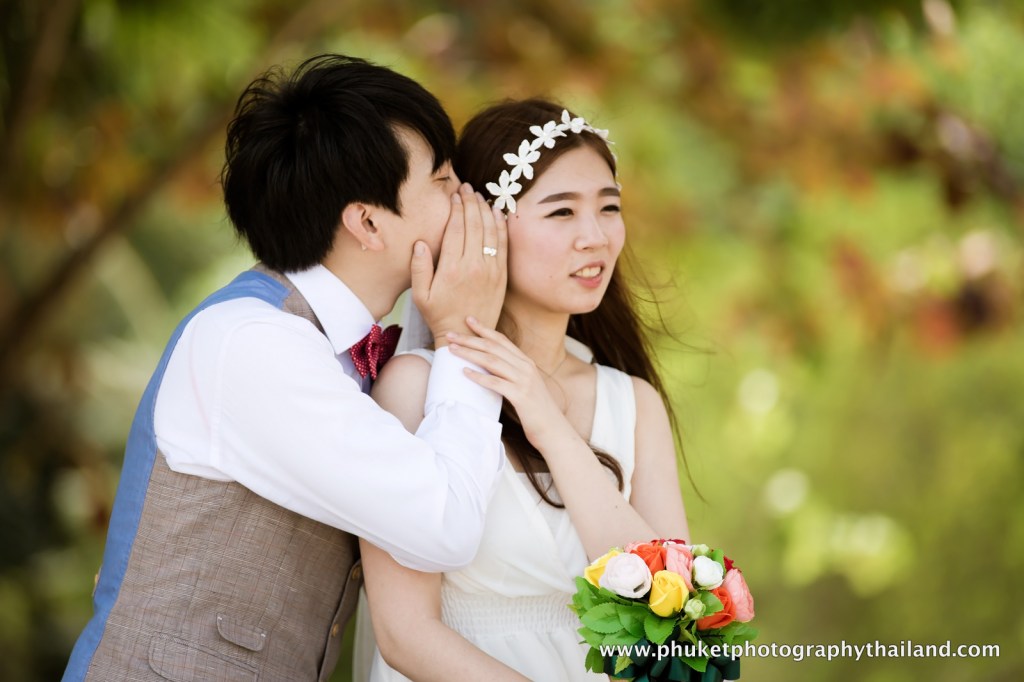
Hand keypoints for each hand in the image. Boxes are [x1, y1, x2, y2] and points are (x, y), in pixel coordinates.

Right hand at [410, 183, 506, 342]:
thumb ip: (418, 268)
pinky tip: (497, 213)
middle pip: (474, 224)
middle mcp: (473, 266)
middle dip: (471, 202)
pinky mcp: (502, 275)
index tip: (454, 194)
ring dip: (486, 210)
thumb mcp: (420, 295)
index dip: (456, 208)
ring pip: (491, 231)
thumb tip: (420, 243)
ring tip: (480, 195)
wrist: (467, 335)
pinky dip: (501, 226)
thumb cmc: (439, 314)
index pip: (456, 228)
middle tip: (467, 187)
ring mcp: (491, 270)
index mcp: (452, 268)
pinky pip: (503, 244)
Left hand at [446, 318, 573, 445]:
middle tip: (450, 334)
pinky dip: (479, 377)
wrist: (554, 430)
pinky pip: (496, 383)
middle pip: (493, 347)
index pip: (502, 340)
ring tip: (452, 350)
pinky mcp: (521, 396)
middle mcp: (526, 367)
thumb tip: (490, 368)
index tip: (468, 319)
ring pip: (492, 361)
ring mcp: (524, 381)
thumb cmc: (536, 410)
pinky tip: (464, 373)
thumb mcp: (525, 386)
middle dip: (470, 339)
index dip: (484, 329)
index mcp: (526, 362)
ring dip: (470, 354)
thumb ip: (511, 374)